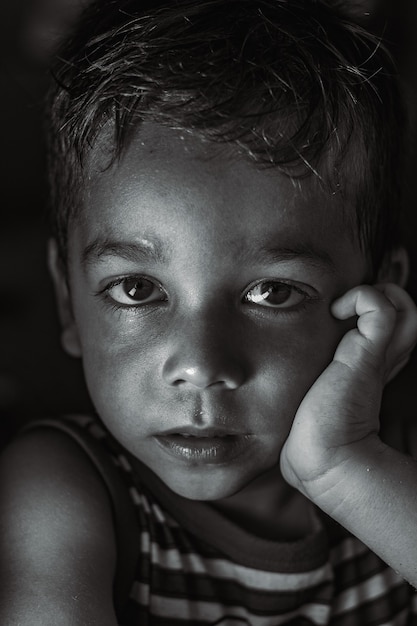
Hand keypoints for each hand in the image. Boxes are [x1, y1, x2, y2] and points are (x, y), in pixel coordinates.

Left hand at [280, 283, 416, 497]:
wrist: (321, 458)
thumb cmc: (308, 435)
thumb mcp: (310, 400)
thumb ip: (307, 385)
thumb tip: (279, 380)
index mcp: (369, 367)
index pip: (388, 328)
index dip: (370, 316)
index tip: (335, 318)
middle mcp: (380, 358)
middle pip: (403, 312)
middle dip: (378, 299)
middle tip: (341, 308)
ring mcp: (376, 355)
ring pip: (400, 302)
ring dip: (373, 294)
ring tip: (341, 307)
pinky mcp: (366, 354)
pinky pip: (380, 305)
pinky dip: (362, 297)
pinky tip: (336, 310)